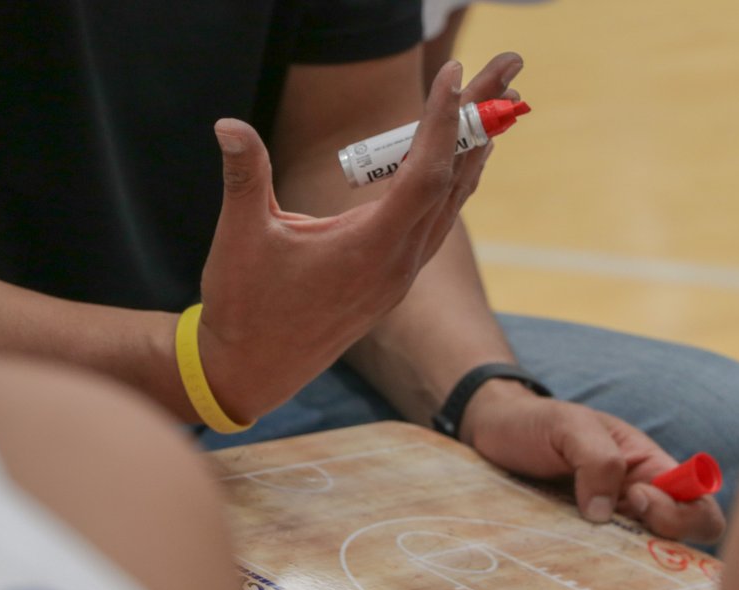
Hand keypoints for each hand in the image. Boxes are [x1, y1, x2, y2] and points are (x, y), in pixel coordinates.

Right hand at [197, 58, 516, 422]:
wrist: (250, 371)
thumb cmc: (245, 307)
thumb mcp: (241, 237)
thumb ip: (244, 176)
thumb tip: (228, 124)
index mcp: (371, 249)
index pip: (424, 172)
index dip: (442, 119)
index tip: (453, 73)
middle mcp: (398, 264)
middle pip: (453, 180)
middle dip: (479, 120)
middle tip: (510, 69)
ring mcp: (398, 277)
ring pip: (450, 206)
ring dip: (471, 153)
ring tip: (493, 107)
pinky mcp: (389, 284)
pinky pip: (434, 225)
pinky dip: (450, 187)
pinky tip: (454, 167)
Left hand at [461, 381, 725, 542]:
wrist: (493, 434)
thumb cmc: (537, 422)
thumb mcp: (569, 426)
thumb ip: (597, 460)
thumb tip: (604, 514)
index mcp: (649, 468)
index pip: (700, 504)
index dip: (683, 512)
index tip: (637, 497)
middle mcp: (638, 502)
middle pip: (680, 541)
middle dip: (660, 538)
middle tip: (608, 519)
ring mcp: (609, 525)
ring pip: (638, 559)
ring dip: (620, 558)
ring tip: (579, 536)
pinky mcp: (579, 542)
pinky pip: (599, 564)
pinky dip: (591, 566)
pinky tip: (564, 556)